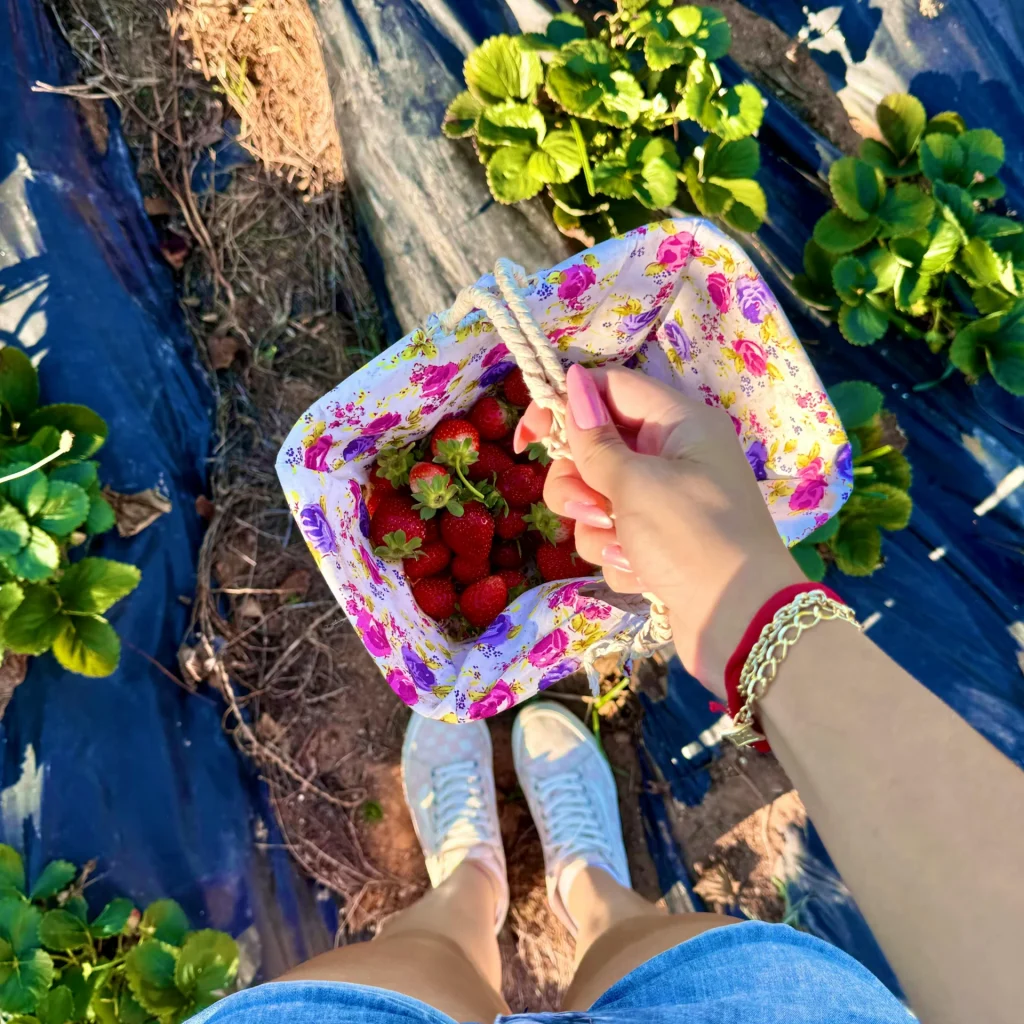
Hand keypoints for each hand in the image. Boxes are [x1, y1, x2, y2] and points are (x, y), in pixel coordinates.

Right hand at [515, 365, 801, 694]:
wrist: (744, 624)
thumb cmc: (693, 539)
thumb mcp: (637, 484)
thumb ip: (596, 440)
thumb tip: (572, 381)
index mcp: (679, 423)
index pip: (609, 388)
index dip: (565, 404)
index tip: (528, 437)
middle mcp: (674, 456)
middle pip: (596, 448)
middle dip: (578, 482)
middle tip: (586, 509)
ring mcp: (666, 503)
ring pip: (598, 499)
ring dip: (597, 528)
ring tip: (622, 548)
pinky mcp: (658, 544)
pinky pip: (614, 537)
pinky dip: (619, 556)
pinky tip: (642, 575)